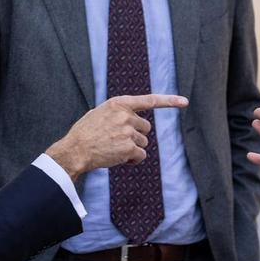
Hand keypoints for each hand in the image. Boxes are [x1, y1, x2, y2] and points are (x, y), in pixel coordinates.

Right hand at [47, 94, 188, 180]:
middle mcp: (126, 115)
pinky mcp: (129, 148)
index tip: (185, 102)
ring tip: (113, 149)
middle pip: (146, 127)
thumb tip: (132, 117)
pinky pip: (140, 156)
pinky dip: (133, 160)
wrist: (75, 150)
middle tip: (117, 140)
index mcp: (119, 103)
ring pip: (143, 142)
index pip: (149, 100)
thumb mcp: (99, 113)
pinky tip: (119, 159)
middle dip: (136, 135)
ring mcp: (128, 131)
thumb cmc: (85, 132)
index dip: (169, 101)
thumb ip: (117, 112)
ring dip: (132, 148)